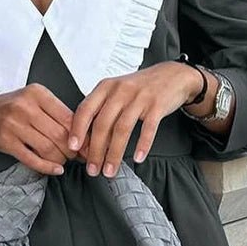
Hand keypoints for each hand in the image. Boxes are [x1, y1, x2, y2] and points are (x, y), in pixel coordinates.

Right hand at [0, 83, 80, 174]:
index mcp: (37, 93)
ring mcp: (14, 124)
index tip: (89, 146)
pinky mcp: (6, 141)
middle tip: (76, 157)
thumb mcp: (33, 101)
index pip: (69, 117)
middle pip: (60, 135)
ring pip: (48, 148)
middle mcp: (25, 107)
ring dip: (60, 160)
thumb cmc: (10, 109)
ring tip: (62, 161)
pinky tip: (54, 169)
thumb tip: (85, 134)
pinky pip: (32, 159)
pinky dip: (47, 167)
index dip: (82, 136)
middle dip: (72, 151)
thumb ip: (56, 113)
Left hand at [67, 62, 204, 175]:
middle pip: (102, 124)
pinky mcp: (157, 105)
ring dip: (114, 154)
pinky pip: (148, 128)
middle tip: (92, 168)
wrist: (173, 75)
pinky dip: (142, 145)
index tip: (73, 148)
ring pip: (122, 129)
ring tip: (110, 170)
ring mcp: (139, 97)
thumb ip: (101, 109)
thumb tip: (85, 138)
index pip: (85, 109)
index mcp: (106, 87)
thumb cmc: (141, 87)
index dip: (77, 130)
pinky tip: (137, 158)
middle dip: (95, 151)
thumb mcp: (116, 90)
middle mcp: (120, 90)